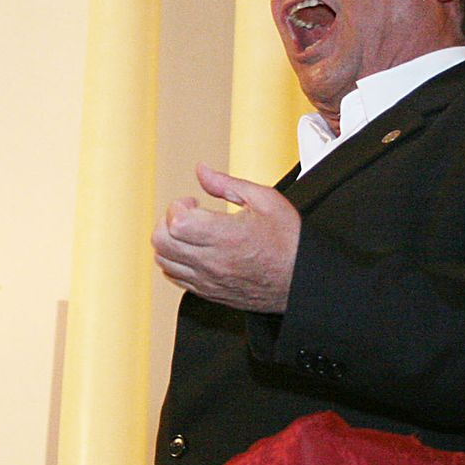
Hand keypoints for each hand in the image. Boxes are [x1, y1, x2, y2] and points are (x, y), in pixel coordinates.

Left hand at [153, 163, 299, 312]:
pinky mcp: (208, 292)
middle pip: (162, 242)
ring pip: (163, 261)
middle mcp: (214, 262)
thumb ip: (227, 184)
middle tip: (187, 215)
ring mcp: (208, 280)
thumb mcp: (265, 200)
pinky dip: (174, 261)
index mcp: (228, 237)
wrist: (302, 281)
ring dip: (168, 241)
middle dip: (167, 221)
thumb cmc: (290, 243)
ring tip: (187, 232)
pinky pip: (174, 278)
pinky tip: (190, 250)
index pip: (176, 222)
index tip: (193, 203)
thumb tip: (202, 171)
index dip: (179, 206)